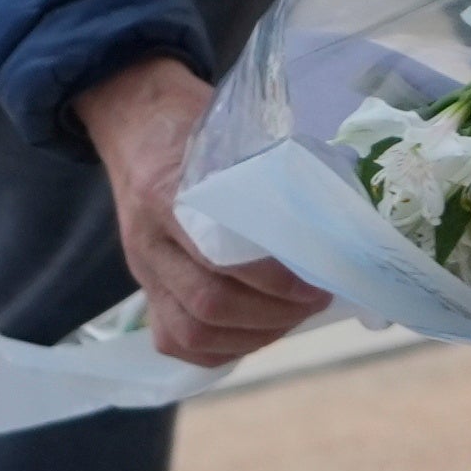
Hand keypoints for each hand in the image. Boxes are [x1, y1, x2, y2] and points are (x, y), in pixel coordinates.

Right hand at [77, 54, 320, 367]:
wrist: (136, 121)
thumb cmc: (195, 126)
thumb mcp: (235, 135)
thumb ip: (273, 176)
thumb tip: (334, 219)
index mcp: (170, 194)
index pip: (220, 258)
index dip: (275, 282)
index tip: (318, 282)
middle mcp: (149, 240)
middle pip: (207, 305)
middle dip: (273, 315)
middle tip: (315, 301)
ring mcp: (142, 269)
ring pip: (189, 331)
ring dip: (251, 336)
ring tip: (291, 319)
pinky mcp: (143, 287)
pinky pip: (172, 339)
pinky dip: (218, 349)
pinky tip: (254, 333)